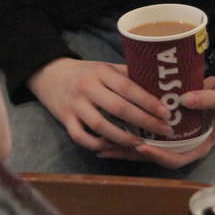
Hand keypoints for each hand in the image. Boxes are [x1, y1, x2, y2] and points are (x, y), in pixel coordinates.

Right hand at [28, 58, 172, 154]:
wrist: (48, 73)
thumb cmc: (84, 72)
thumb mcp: (104, 67)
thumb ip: (126, 75)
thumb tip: (157, 86)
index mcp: (100, 72)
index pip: (128, 87)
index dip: (148, 101)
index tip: (166, 112)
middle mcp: (87, 87)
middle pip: (119, 108)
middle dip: (145, 121)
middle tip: (165, 131)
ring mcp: (75, 105)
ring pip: (101, 126)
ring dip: (124, 138)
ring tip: (142, 144)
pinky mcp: (64, 119)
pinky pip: (81, 137)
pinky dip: (97, 144)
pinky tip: (112, 147)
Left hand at [95, 75, 214, 167]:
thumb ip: (207, 98)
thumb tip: (185, 99)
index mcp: (199, 145)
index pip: (176, 158)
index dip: (159, 155)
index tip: (143, 147)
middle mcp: (183, 144)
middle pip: (154, 155)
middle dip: (131, 154)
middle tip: (108, 148)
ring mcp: (172, 137)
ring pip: (145, 146)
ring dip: (123, 147)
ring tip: (100, 144)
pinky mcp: (164, 126)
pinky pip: (144, 133)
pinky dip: (126, 132)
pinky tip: (107, 129)